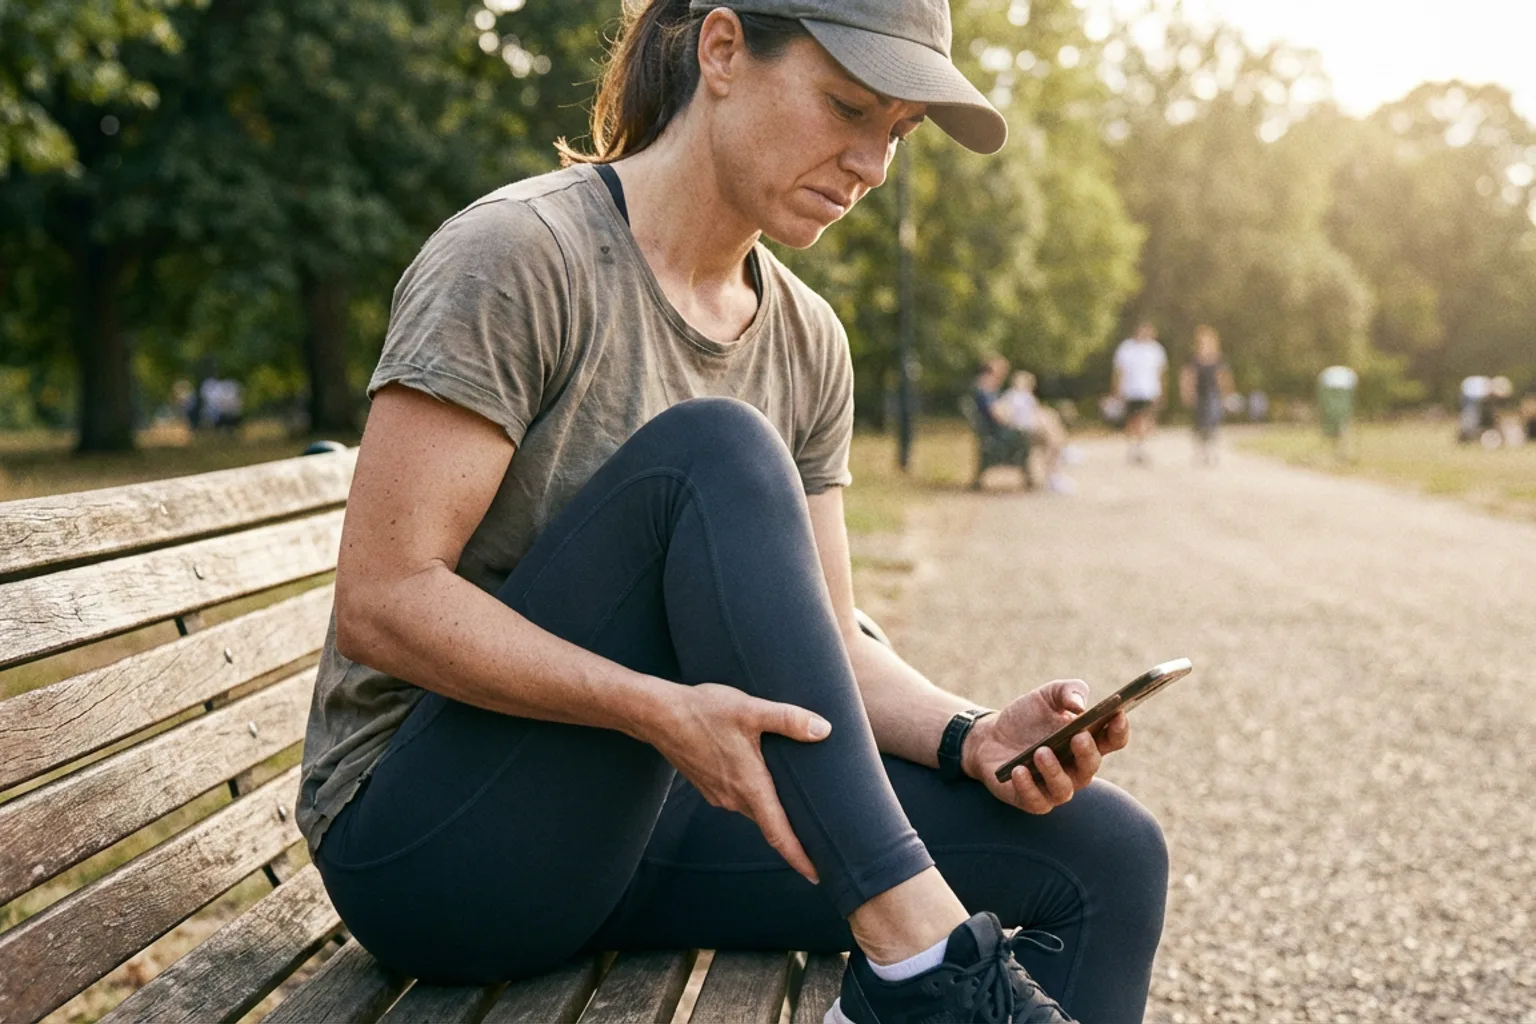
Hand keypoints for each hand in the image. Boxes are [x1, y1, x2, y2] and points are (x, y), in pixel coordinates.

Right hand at [646, 682, 830, 883]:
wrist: (658, 715)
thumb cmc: (704, 712)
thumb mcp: (751, 710)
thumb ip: (788, 719)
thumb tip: (823, 729)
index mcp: (749, 786)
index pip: (779, 833)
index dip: (799, 857)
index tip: (818, 876)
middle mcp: (734, 798)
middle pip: (769, 825)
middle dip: (793, 836)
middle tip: (820, 843)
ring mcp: (719, 794)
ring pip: (754, 810)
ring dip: (773, 813)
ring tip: (796, 810)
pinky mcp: (708, 785)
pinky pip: (739, 798)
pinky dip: (755, 798)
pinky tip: (763, 782)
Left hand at [960, 680, 1129, 813]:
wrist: (990, 736)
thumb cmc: (1026, 717)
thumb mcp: (1046, 696)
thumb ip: (1067, 691)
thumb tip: (1080, 706)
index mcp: (1087, 741)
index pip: (1113, 740)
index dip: (1119, 730)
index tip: (1117, 714)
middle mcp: (1077, 768)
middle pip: (1091, 765)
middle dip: (1087, 752)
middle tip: (1078, 736)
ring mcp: (1055, 786)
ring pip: (1065, 788)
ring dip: (1055, 771)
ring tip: (1041, 752)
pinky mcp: (1032, 800)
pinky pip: (1036, 800)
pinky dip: (1028, 787)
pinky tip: (1019, 770)